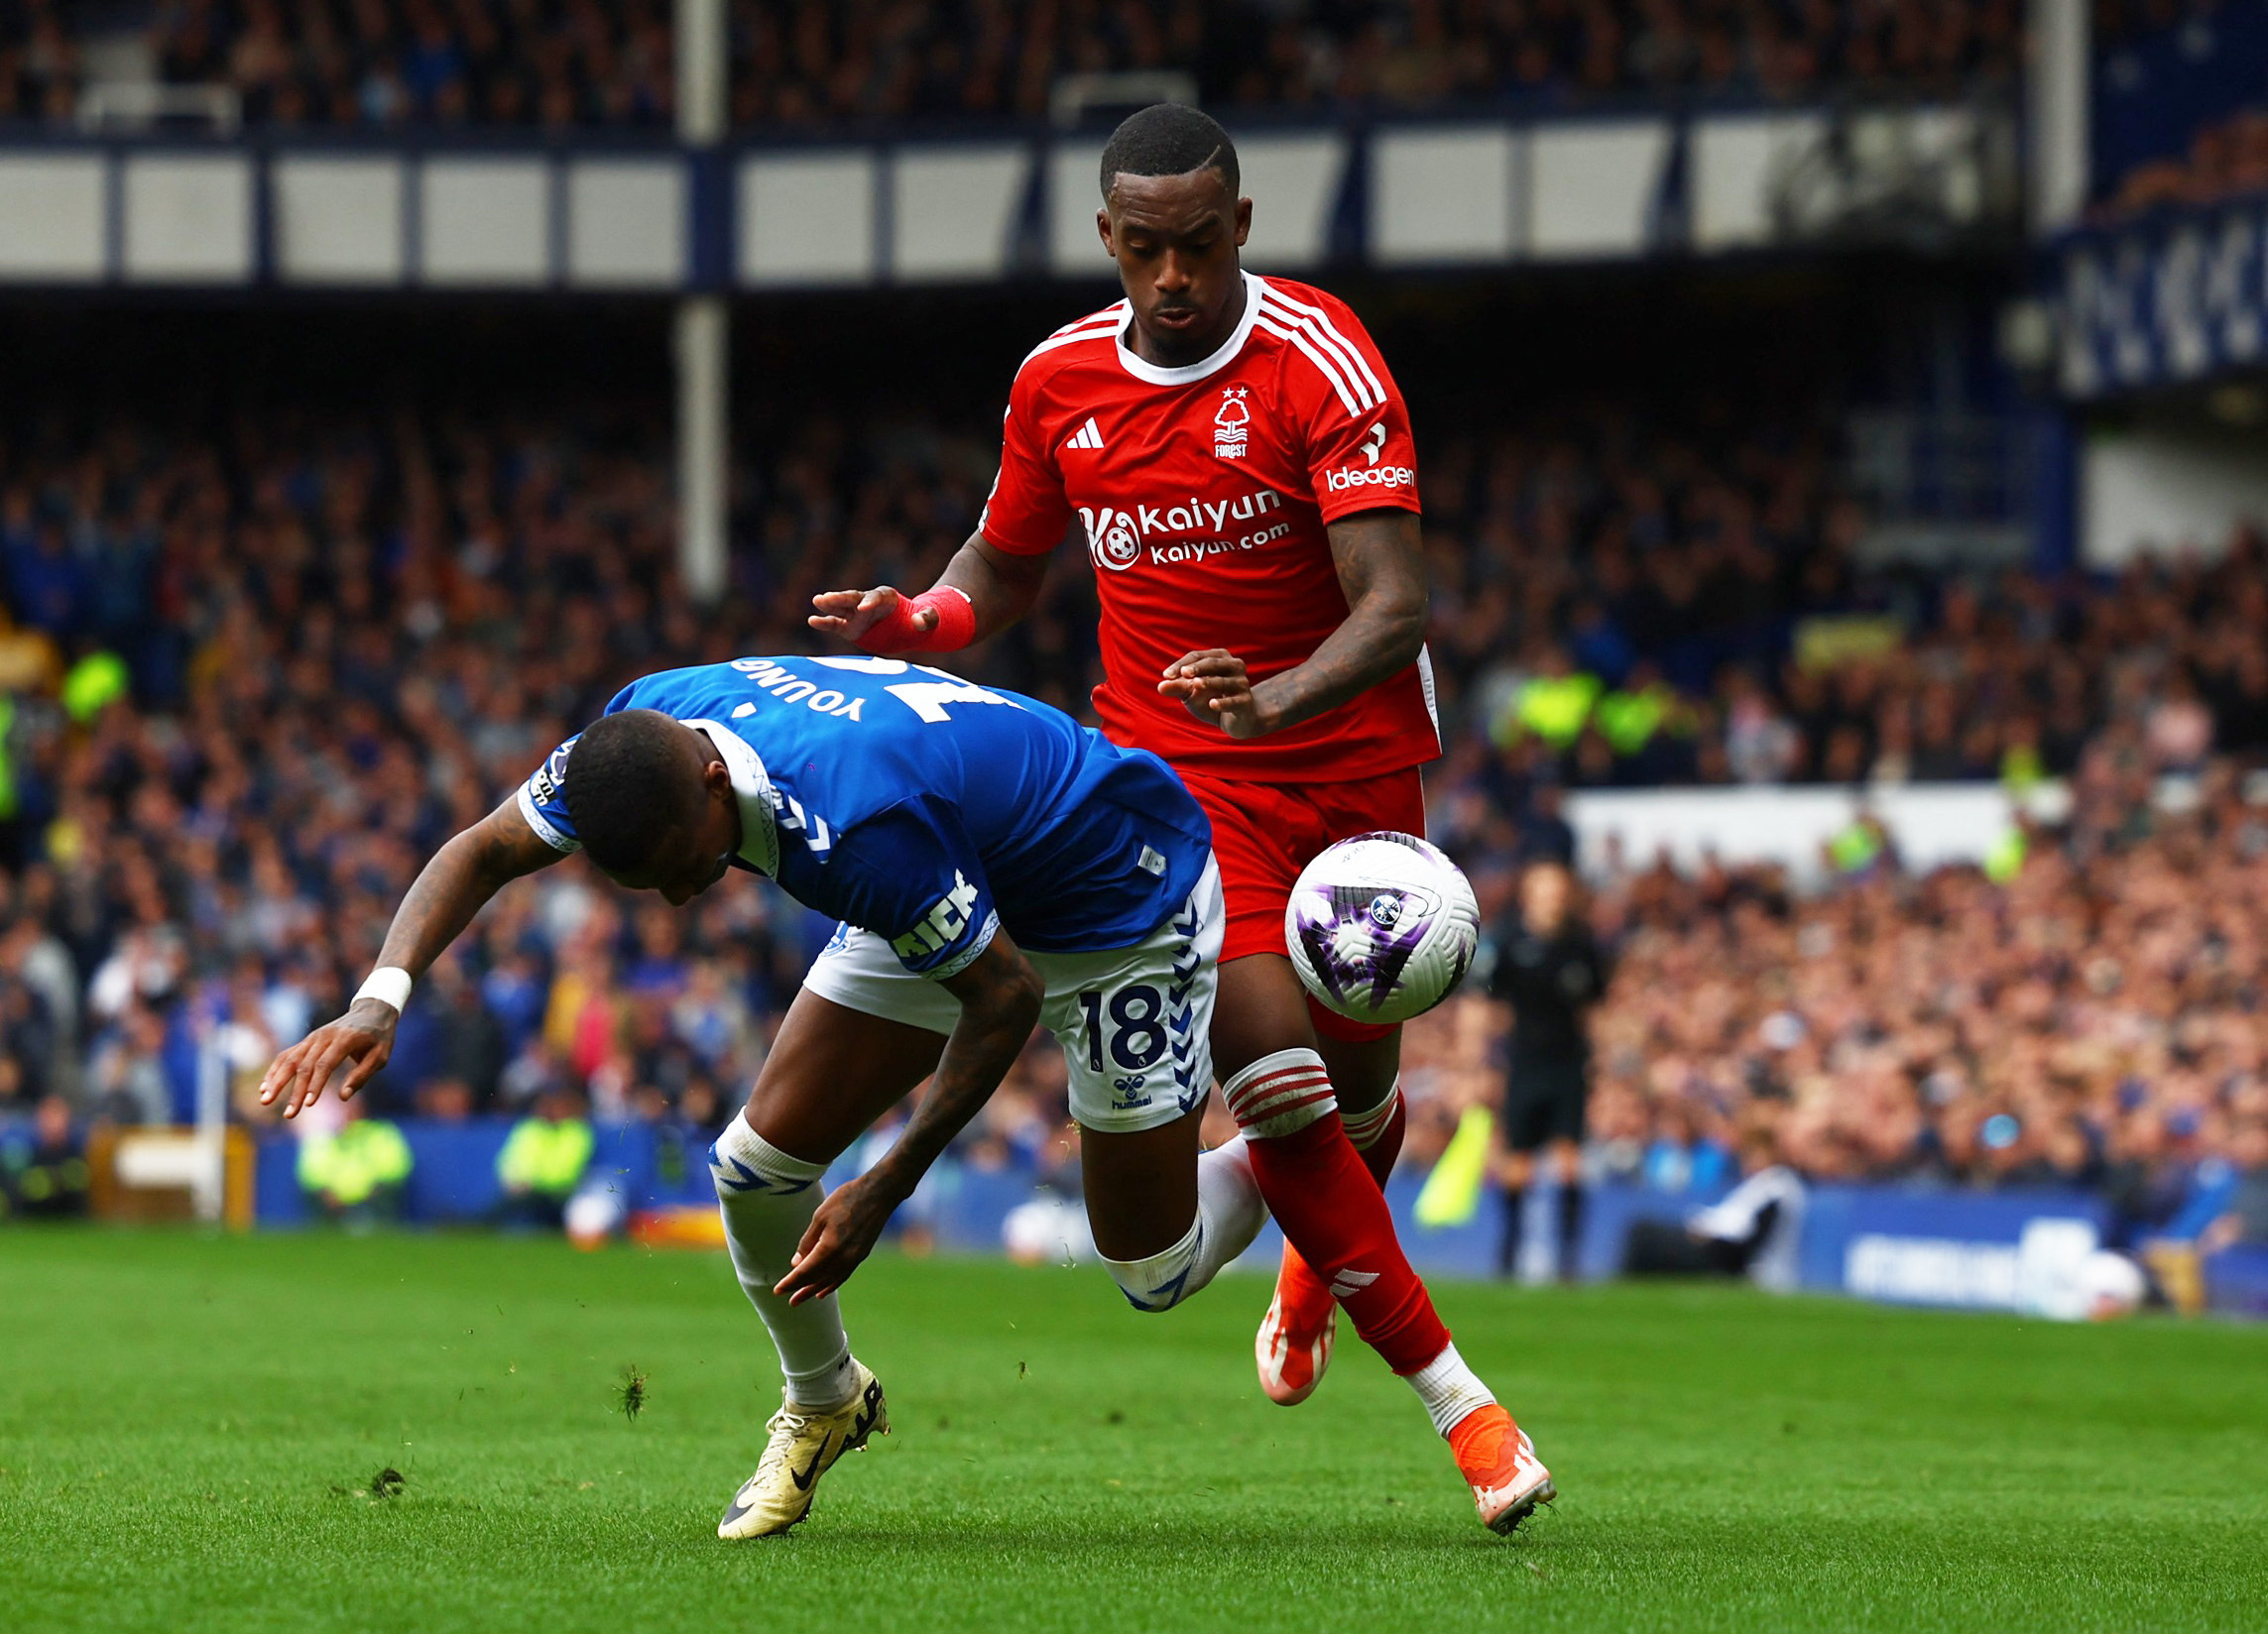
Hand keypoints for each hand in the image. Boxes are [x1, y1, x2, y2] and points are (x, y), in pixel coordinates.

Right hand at [256, 1000, 399, 1118]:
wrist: (371, 1011)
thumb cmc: (379, 1037)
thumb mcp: (380, 1056)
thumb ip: (362, 1075)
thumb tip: (343, 1096)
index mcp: (345, 1039)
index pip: (325, 1064)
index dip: (316, 1085)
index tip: (308, 1104)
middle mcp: (324, 1037)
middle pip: (305, 1065)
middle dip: (295, 1091)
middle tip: (289, 1115)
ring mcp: (313, 1038)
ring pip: (290, 1059)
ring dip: (276, 1080)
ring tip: (265, 1100)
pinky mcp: (307, 1041)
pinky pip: (287, 1055)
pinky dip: (275, 1070)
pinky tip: (265, 1086)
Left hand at [774, 1170, 901, 1305]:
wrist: (879, 1194)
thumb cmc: (846, 1199)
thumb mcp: (820, 1216)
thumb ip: (807, 1242)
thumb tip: (797, 1263)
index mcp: (829, 1247)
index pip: (805, 1272)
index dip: (790, 1282)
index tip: (778, 1290)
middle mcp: (843, 1258)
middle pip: (817, 1280)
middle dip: (801, 1290)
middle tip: (789, 1301)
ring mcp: (854, 1258)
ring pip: (830, 1280)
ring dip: (815, 1290)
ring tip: (803, 1298)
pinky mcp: (861, 1255)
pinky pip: (843, 1276)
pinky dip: (832, 1285)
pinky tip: (824, 1291)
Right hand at [809, 586, 929, 648]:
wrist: (909, 630)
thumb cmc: (920, 622)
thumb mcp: (929, 620)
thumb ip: (926, 619)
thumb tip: (918, 621)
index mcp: (888, 598)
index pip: (877, 597)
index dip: (870, 602)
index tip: (862, 608)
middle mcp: (869, 602)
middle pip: (853, 597)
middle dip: (841, 597)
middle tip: (825, 597)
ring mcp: (857, 614)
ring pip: (841, 608)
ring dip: (829, 605)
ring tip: (817, 601)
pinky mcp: (850, 627)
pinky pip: (835, 624)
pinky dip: (824, 623)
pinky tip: (812, 620)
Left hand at [1159, 649, 1271, 738]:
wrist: (1236, 719)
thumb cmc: (1211, 698)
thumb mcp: (1191, 692)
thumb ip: (1177, 687)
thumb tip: (1160, 686)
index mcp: (1220, 658)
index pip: (1197, 656)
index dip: (1181, 664)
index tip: (1166, 675)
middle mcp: (1234, 666)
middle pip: (1212, 663)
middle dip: (1197, 668)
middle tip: (1183, 673)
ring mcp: (1242, 683)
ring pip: (1223, 681)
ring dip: (1209, 682)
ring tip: (1195, 684)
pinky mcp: (1245, 701)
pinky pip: (1234, 701)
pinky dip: (1223, 702)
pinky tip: (1212, 704)